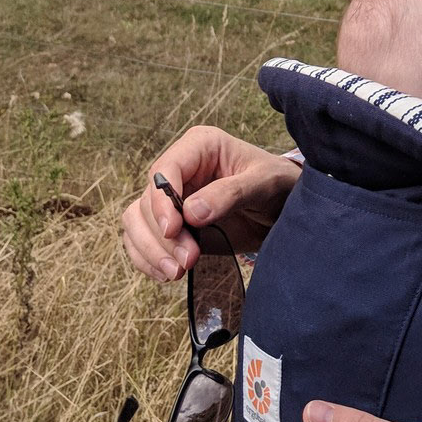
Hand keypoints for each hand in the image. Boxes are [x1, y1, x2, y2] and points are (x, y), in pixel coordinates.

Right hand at [120, 123, 299, 280]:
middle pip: (146, 201)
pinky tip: (168, 274)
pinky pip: (143, 240)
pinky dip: (148, 260)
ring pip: (137, 221)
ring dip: (151, 250)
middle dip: (161, 236)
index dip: (161, 201)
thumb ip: (231, 193)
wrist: (284, 208)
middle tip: (187, 260)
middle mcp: (180, 171)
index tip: (172, 230)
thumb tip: (191, 213)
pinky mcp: (172, 226)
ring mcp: (172, 199)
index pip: (164, 169)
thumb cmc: (277, 184)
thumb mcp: (263, 182)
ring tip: (177, 272)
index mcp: (199, 147)